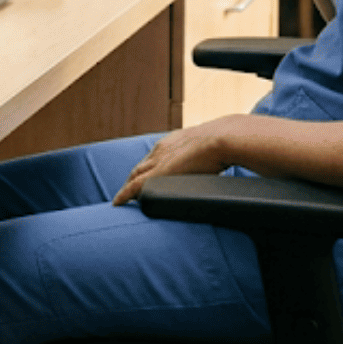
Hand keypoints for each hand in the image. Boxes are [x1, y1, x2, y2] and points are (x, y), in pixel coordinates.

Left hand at [113, 116, 249, 204]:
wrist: (221, 140)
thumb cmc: (225, 143)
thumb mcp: (214, 147)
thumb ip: (211, 154)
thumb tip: (222, 162)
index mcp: (174, 141)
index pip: (154, 157)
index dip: (148, 169)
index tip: (144, 177)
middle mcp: (161, 150)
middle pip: (141, 166)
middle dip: (133, 178)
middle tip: (127, 191)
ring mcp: (157, 161)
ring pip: (135, 176)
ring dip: (127, 187)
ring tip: (122, 199)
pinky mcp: (156, 175)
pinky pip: (134, 187)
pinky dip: (124, 194)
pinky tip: (117, 203)